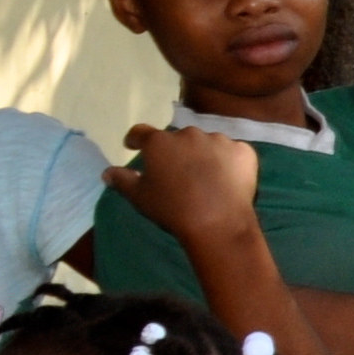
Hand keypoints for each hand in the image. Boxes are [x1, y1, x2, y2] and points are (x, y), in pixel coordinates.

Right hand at [101, 128, 255, 250]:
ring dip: (203, 154)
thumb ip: (122, 180)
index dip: (135, 139)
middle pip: (177, 139)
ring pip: (207, 144)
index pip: (141, 132)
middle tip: (176, 172)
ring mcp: (220, 140)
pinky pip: (233, 153)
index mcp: (160, 142)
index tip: (133, 146)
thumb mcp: (139, 196)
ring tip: (204, 177)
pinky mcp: (245, 151)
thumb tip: (108, 172)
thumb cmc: (172, 208)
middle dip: (174, 151)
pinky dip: (229, 162)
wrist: (218, 221)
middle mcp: (190, 134)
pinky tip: (227, 180)